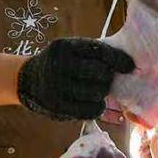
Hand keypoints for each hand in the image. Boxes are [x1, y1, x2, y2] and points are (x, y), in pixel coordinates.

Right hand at [16, 38, 134, 120]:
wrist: (27, 80)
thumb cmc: (60, 64)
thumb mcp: (71, 51)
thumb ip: (94, 54)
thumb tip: (130, 65)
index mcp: (66, 47)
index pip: (99, 51)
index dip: (118, 59)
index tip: (130, 66)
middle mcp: (59, 65)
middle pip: (101, 73)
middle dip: (108, 78)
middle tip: (105, 80)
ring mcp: (57, 87)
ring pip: (97, 93)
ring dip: (102, 93)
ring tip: (96, 90)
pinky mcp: (57, 107)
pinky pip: (90, 111)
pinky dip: (96, 107)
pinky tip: (91, 102)